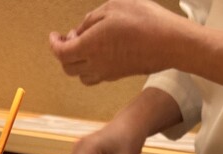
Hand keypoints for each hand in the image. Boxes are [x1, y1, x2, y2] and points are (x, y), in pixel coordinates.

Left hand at [49, 0, 183, 84]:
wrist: (169, 42)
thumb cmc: (143, 20)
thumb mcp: (113, 7)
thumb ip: (91, 20)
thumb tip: (79, 31)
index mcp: (90, 46)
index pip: (61, 53)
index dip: (54, 44)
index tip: (54, 35)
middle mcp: (96, 64)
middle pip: (68, 68)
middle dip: (63, 53)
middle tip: (68, 38)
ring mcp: (108, 73)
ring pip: (81, 76)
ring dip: (77, 63)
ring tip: (85, 45)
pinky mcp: (119, 75)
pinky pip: (96, 76)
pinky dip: (91, 66)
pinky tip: (100, 51)